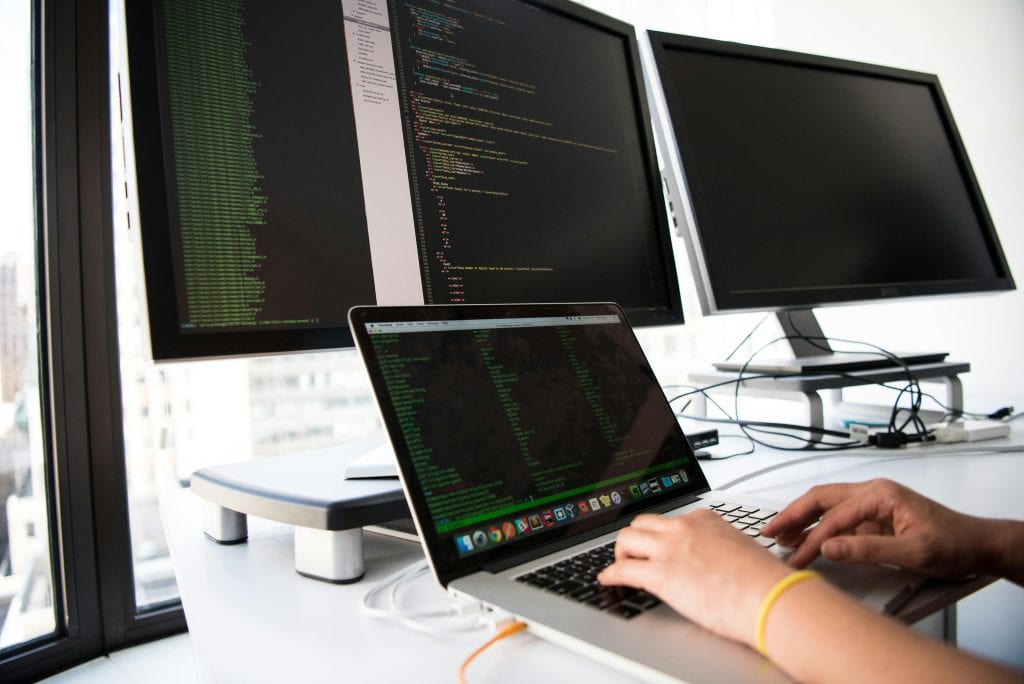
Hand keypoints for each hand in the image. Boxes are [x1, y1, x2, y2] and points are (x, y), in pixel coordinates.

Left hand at [598, 509, 788, 646]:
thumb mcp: (741, 550)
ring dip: (620, 553)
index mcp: (704, 520)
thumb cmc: (764, 581)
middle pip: (642, 524)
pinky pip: (623, 570)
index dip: (660, 536)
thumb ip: (721, 549)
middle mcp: (683, 528)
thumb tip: (716, 562)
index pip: (670, 521)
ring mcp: (669, 549)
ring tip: (621, 566)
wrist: (769, 596)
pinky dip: (610, 575)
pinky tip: (608, 580)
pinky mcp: (660, 575)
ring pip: (626, 539)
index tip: (657, 545)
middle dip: (634, 539)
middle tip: (633, 554)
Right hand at [761, 479, 989, 577]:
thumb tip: (830, 548)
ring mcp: (872, 505)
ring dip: (801, 519)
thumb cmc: (953, 542)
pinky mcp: (873, 518)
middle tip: (769, 531)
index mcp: (880, 494)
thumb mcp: (913, 551)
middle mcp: (872, 493)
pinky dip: (817, 528)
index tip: (797, 558)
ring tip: (779, 534)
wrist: (978, 545)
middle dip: (792, 514)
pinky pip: (837, 519)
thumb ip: (868, 549)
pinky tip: (805, 539)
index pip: (835, 517)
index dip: (812, 539)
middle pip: (821, 499)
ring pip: (826, 505)